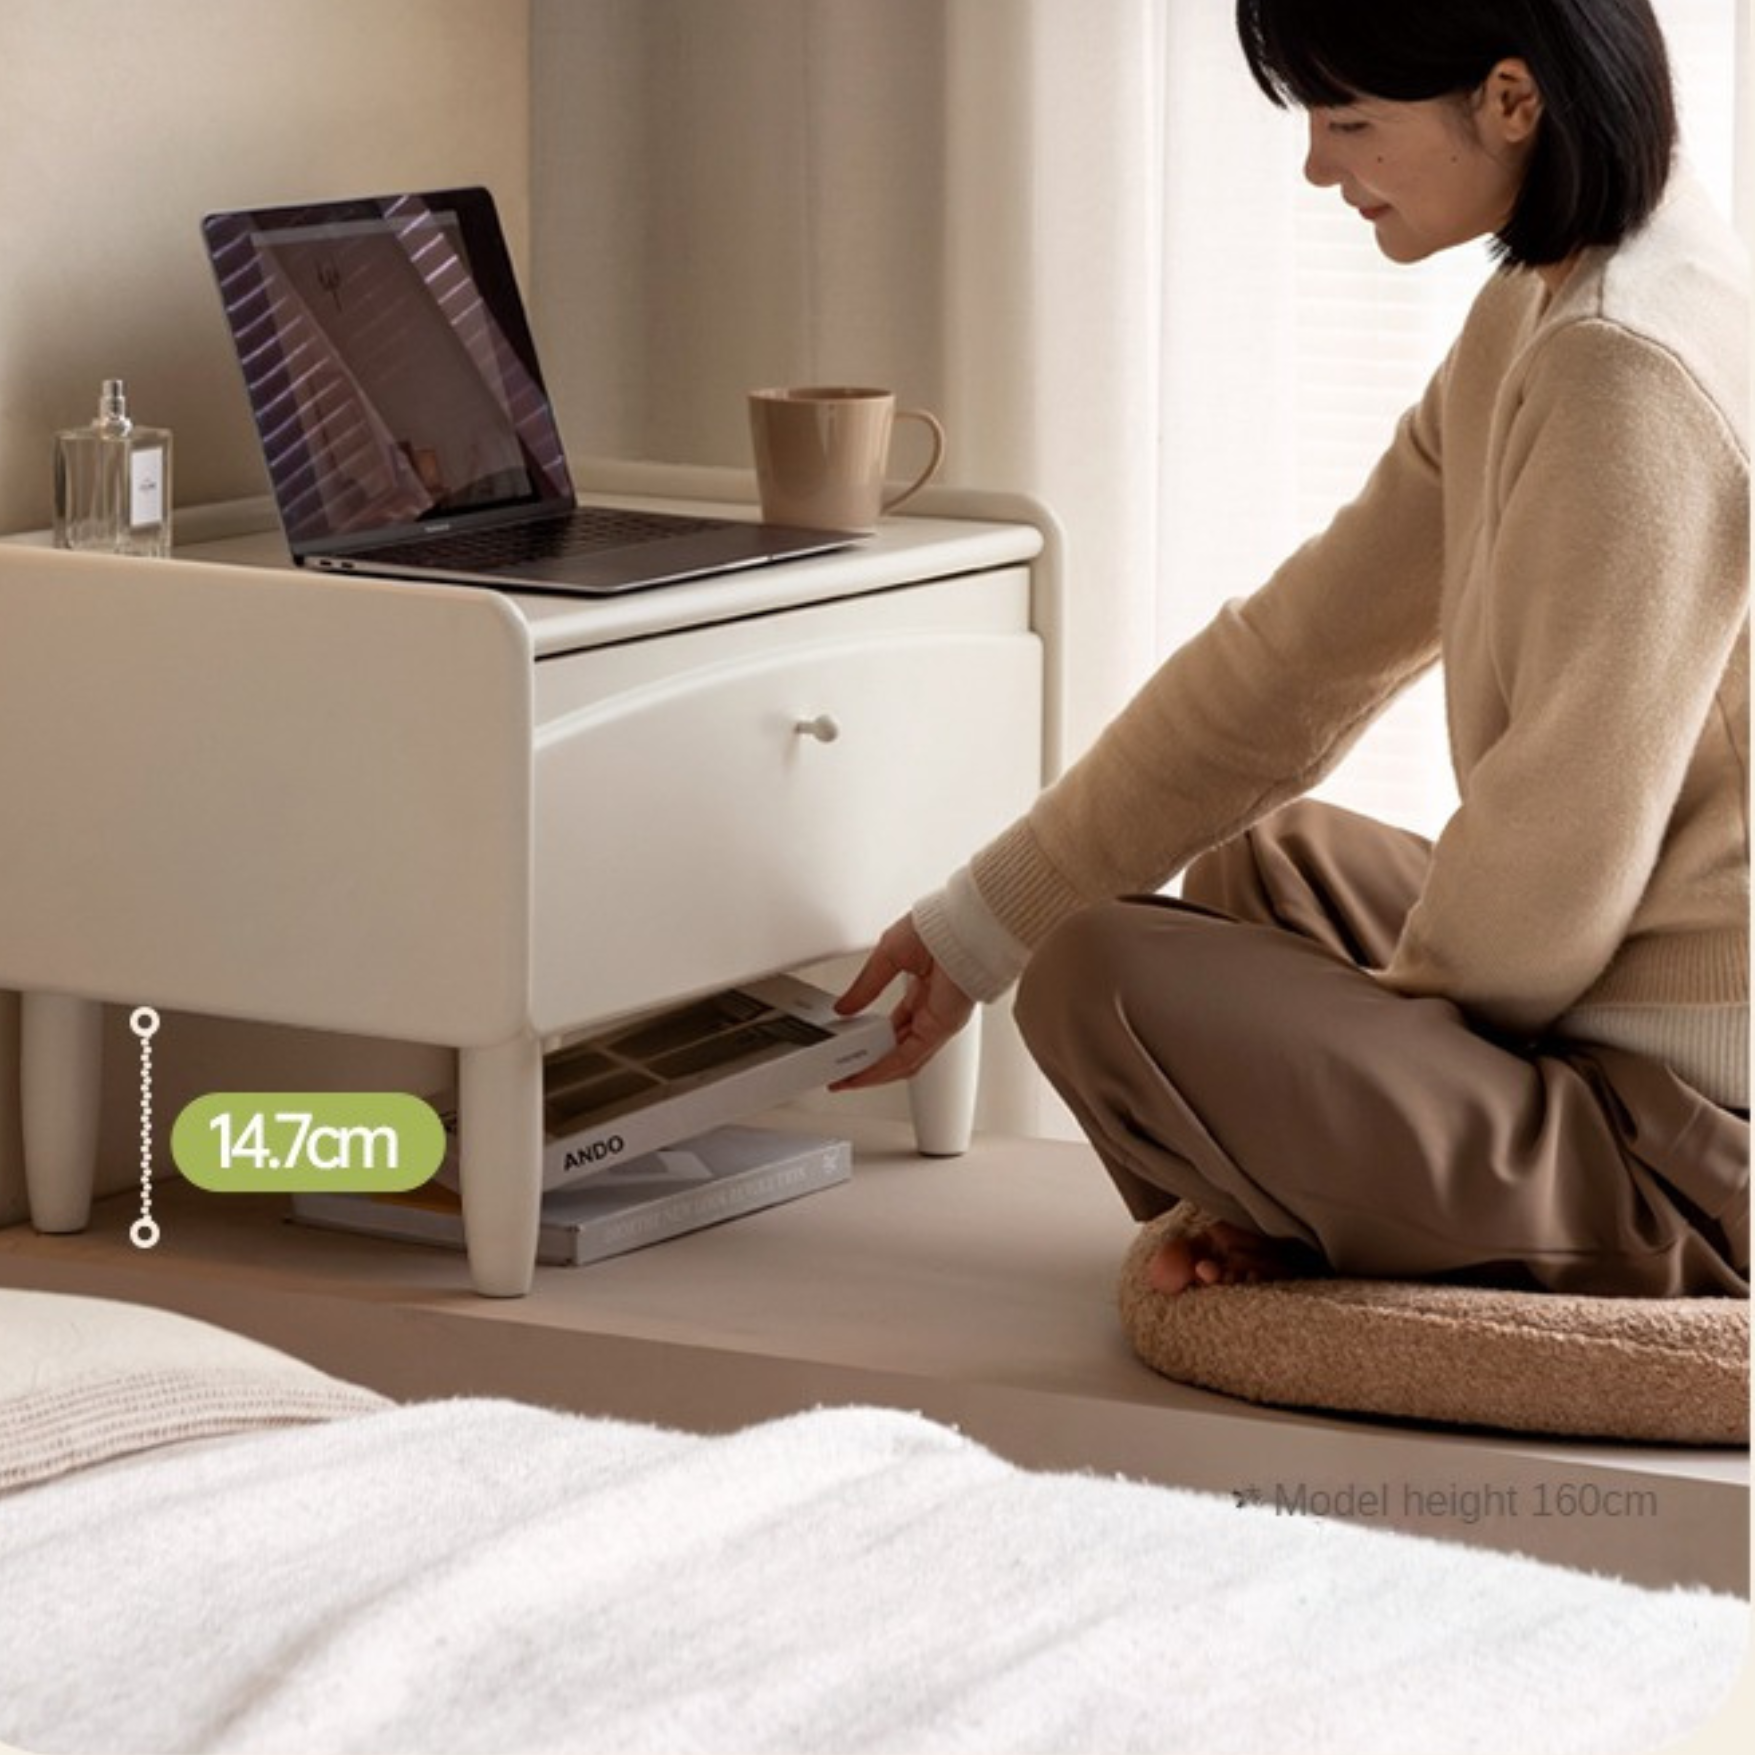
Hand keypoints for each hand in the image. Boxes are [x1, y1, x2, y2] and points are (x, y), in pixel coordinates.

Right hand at [831, 915, 974, 1087]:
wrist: (962, 925)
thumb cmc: (938, 928)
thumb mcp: (887, 956)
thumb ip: (865, 985)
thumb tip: (845, 1007)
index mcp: (922, 991)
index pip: (896, 1027)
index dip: (872, 1041)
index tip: (850, 1048)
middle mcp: (932, 1011)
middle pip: (898, 1049)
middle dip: (870, 1064)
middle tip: (845, 1072)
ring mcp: (938, 1022)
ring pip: (903, 1060)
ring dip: (873, 1073)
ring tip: (848, 1079)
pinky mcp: (941, 1029)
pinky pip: (908, 1057)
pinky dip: (884, 1068)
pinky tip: (864, 1073)